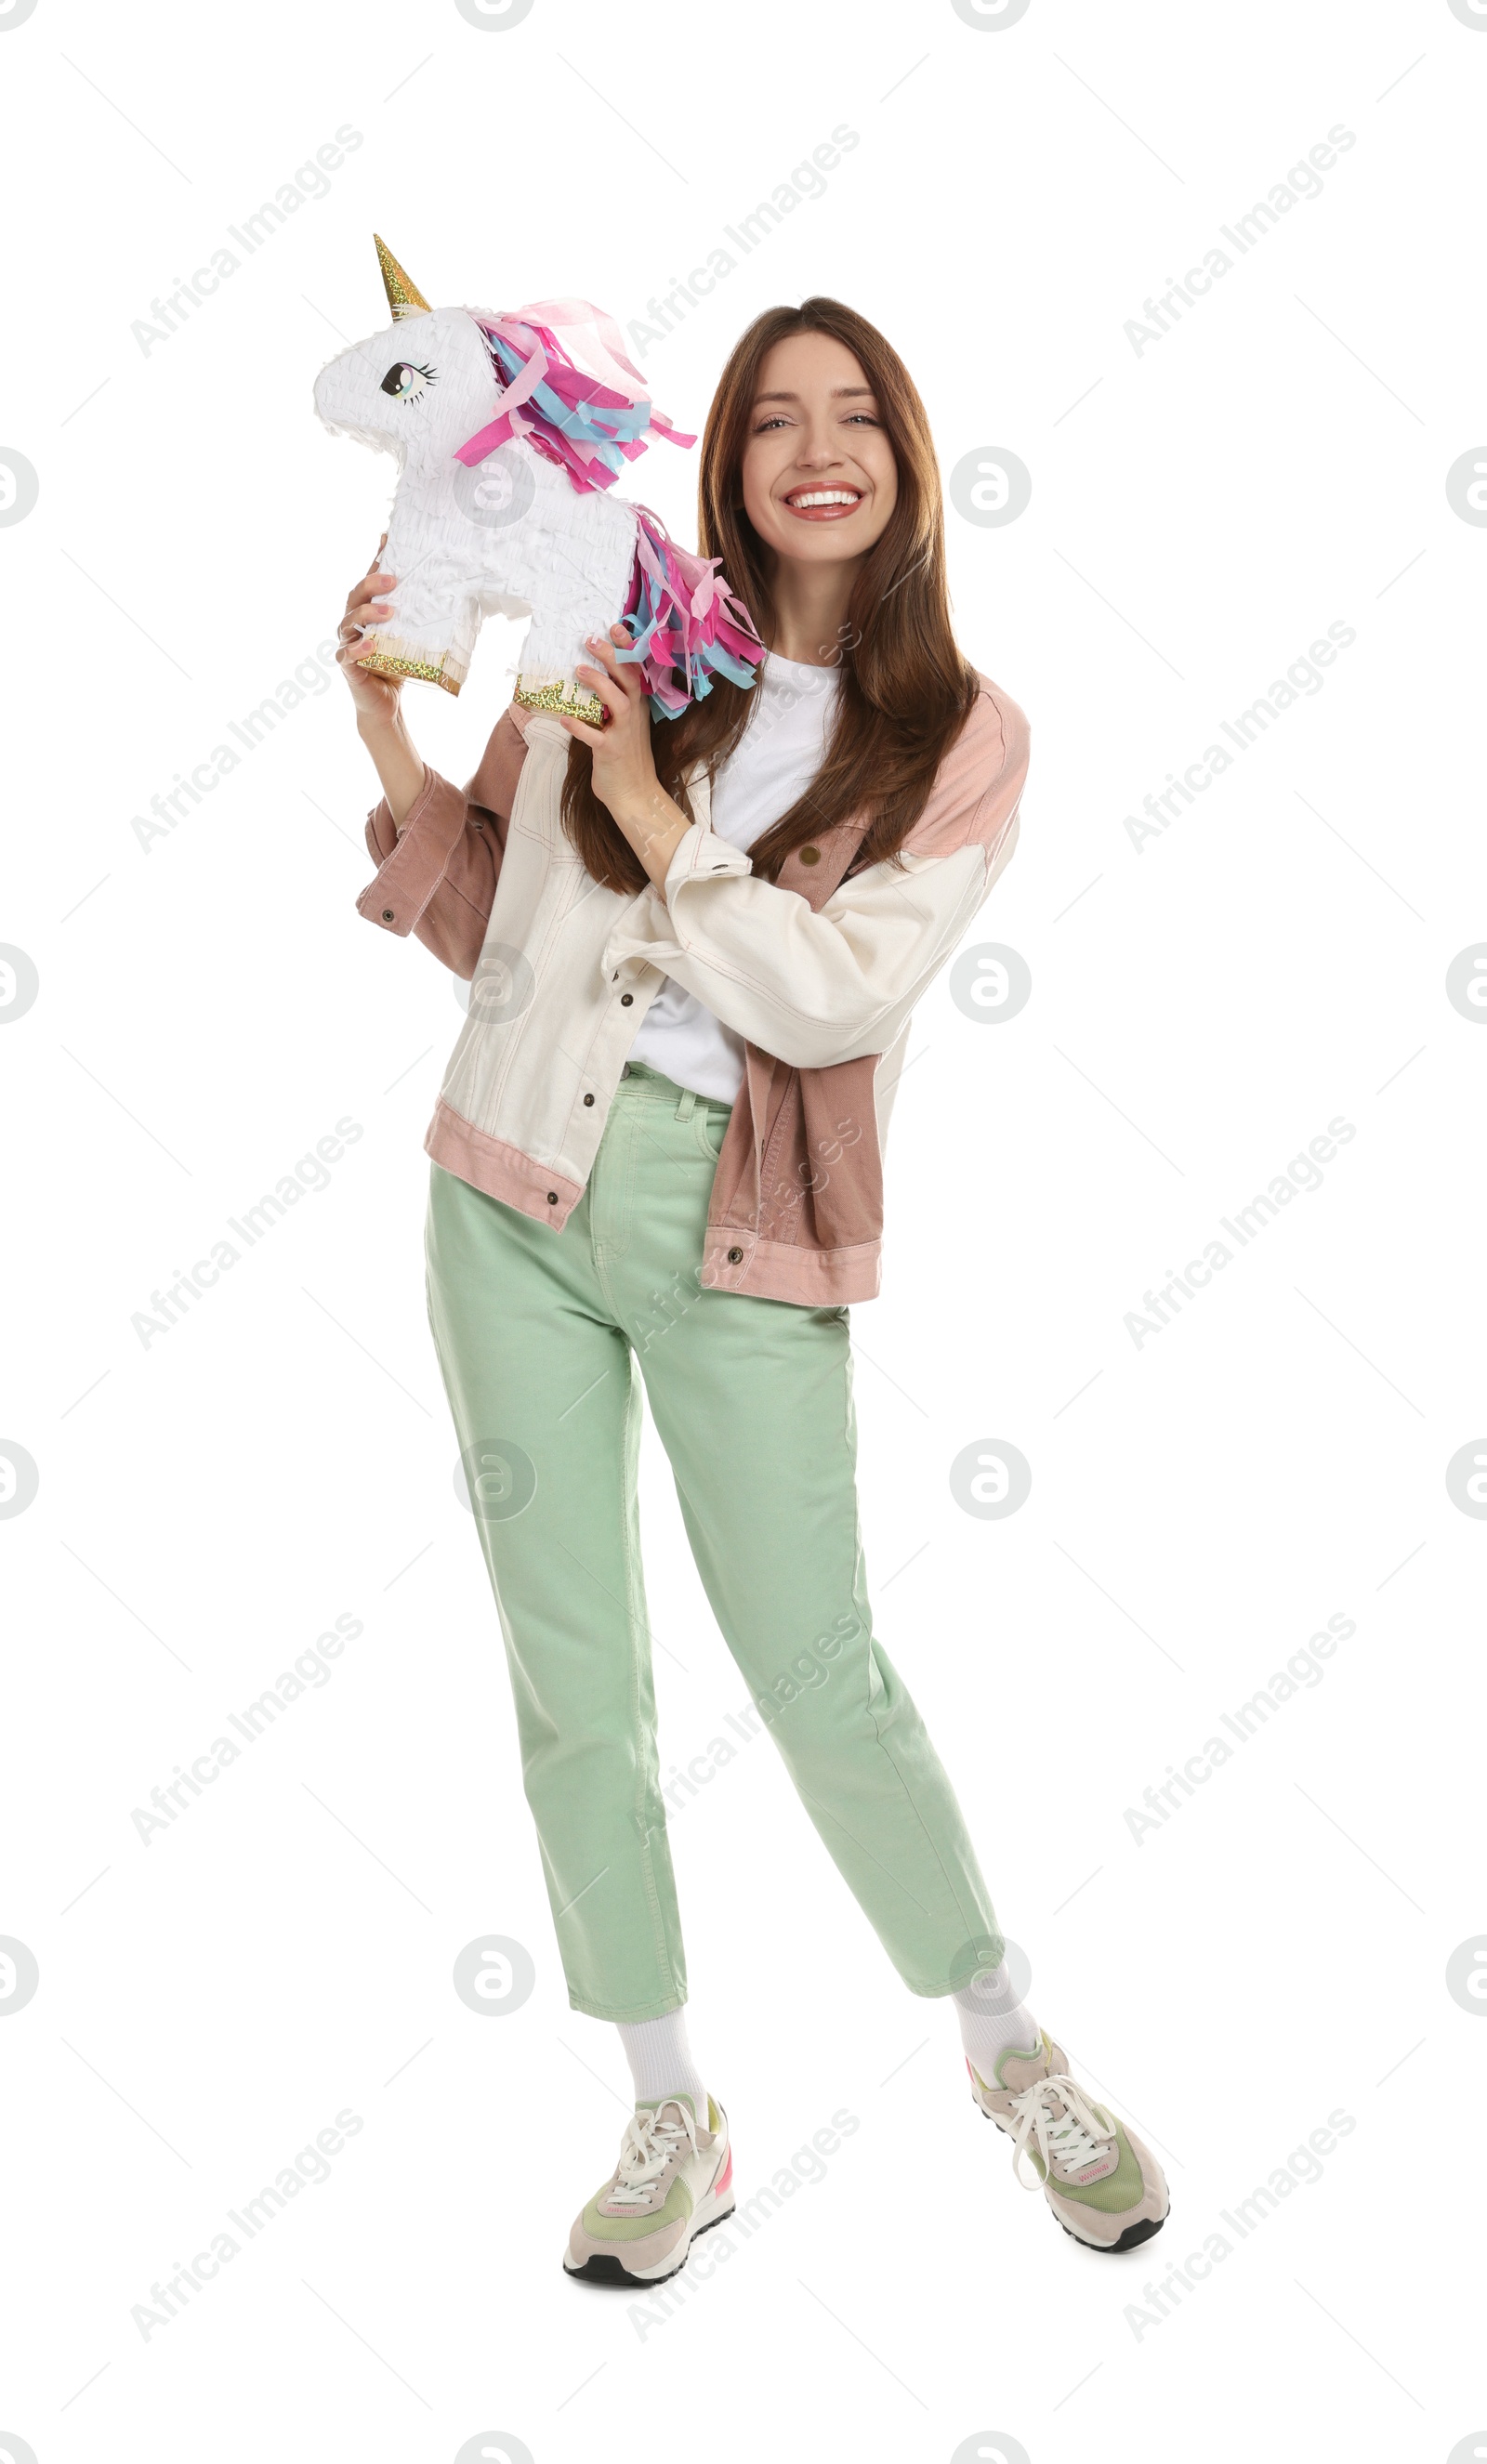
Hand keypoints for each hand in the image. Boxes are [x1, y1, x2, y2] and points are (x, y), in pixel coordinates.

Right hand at [336, 533, 402, 726]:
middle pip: (355, 596)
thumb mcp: (409, 637)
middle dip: (373, 584)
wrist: (385, 703)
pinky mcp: (347, 666)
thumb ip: (418, 618)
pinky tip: (370, 645)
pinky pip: (348, 654)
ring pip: (349, 621)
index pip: (369, 581)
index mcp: (366, 612)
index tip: (387, 538)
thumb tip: (450, 596)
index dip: (376, 559)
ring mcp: (347, 643)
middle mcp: (352, 624)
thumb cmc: (396, 666)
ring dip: (368, 613)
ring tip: (389, 613)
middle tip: (394, 581)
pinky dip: (358, 649)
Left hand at [560, 625, 660, 825]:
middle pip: (627, 679)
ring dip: (599, 683)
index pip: (635, 670)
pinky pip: (593, 737)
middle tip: (592, 639)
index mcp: (636, 706)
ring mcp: (623, 733)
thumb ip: (612, 702)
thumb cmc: (626, 756)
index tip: (615, 627)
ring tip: (579, 669)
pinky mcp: (610, 752)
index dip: (627, 648)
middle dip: (612, 657)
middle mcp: (633, 716)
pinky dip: (578, 727)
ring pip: (617, 702)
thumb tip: (589, 677)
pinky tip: (564, 717)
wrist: (635, 793)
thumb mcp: (625, 724)